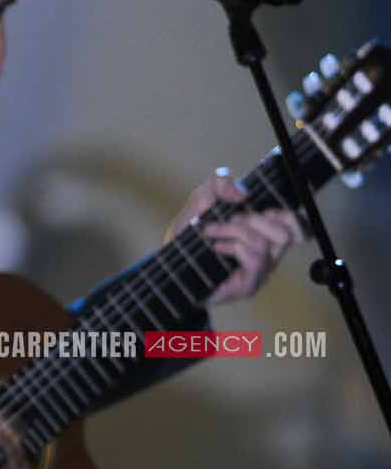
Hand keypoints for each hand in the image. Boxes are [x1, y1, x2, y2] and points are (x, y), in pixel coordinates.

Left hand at [164, 169, 302, 305]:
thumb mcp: (202, 199)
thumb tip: (242, 192)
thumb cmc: (189, 234)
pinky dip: (234, 247)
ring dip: (234, 231)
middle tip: (228, 219)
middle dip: (252, 219)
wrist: (169, 262)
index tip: (264, 210)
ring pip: (264, 244)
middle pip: (284, 233)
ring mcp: (259, 271)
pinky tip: (216, 247)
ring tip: (211, 231)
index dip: (289, 216)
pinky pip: (256, 261)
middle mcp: (268, 253)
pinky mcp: (248, 286)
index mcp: (265, 233)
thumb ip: (219, 182)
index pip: (299, 227)